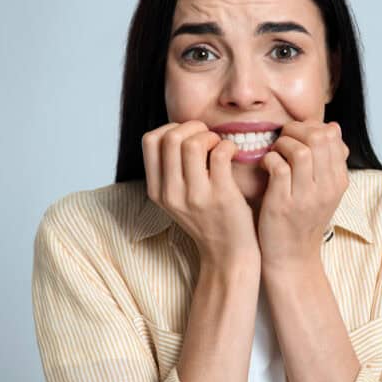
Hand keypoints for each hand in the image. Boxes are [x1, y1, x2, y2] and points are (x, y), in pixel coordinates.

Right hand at [142, 120, 259, 266]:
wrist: (228, 255)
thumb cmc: (207, 220)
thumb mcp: (177, 199)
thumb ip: (171, 170)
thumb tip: (179, 130)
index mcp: (157, 191)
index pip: (149, 141)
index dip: (170, 128)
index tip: (188, 137)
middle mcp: (171, 193)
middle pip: (170, 137)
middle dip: (193, 127)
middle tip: (207, 137)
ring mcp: (195, 196)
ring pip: (193, 144)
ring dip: (210, 136)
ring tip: (219, 147)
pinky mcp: (221, 196)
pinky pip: (220, 154)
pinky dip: (228, 146)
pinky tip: (233, 154)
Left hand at [257, 120, 349, 267]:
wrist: (292, 257)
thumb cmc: (303, 219)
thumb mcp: (325, 190)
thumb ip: (328, 160)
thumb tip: (332, 126)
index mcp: (339, 181)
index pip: (332, 136)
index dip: (310, 127)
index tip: (297, 135)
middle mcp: (327, 187)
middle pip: (318, 138)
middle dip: (295, 130)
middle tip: (283, 140)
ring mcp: (306, 196)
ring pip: (300, 150)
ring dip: (281, 144)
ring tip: (275, 153)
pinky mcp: (283, 204)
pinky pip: (278, 166)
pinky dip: (269, 159)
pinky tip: (266, 166)